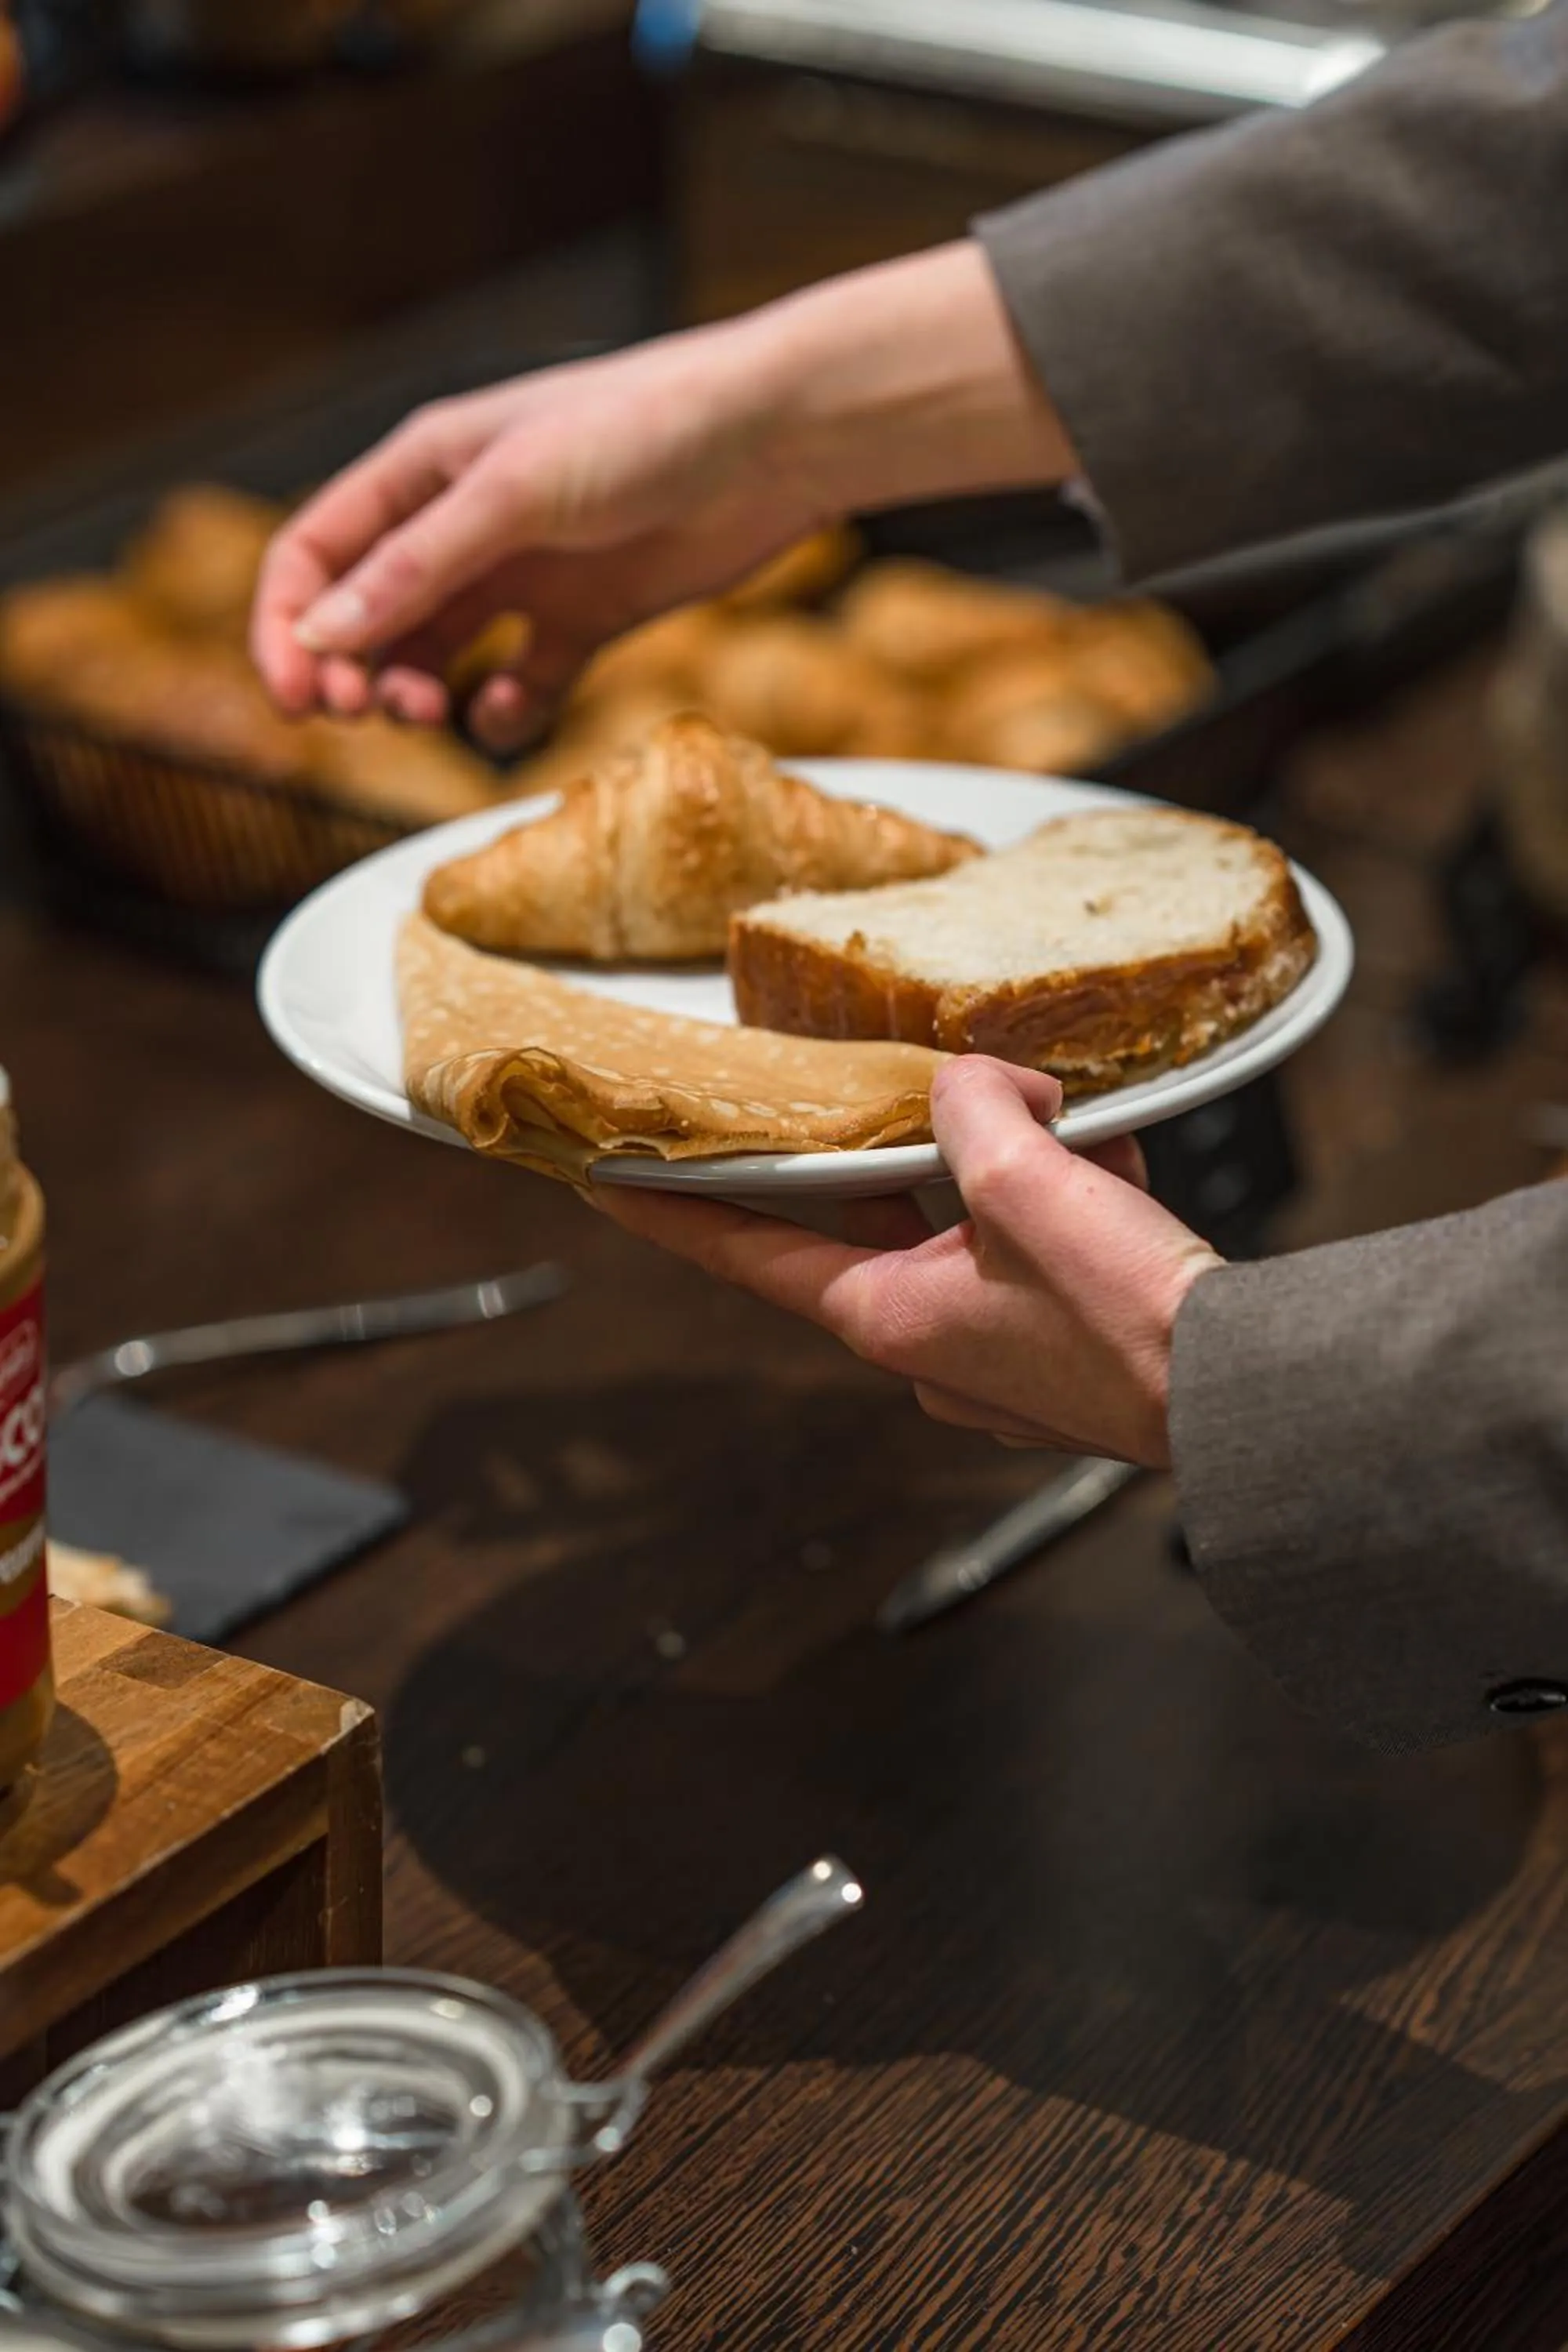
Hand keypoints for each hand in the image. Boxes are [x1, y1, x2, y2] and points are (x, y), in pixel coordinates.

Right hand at [250, 244, 1072, 750]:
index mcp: (423, 472)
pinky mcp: (584, 618)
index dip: (287, 629)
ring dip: (416, 693)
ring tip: (432, 713)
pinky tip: (515, 710)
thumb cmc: (645, 428)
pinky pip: (521, 682)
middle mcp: (463, 524)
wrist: (773, 440)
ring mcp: (524, 575)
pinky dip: (506, 711)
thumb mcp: (515, 494)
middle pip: (365, 615)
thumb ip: (419, 568)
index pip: (316, 555)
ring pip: (435, 654)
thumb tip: (321, 636)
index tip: (297, 700)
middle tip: (362, 716)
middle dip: (348, 671)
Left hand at [597, 1059, 1219, 1464]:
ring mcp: (994, 1353)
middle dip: (926, 1149)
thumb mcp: (1029, 1185)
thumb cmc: (1131, 1322)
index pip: (748, 1252)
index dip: (675, 1210)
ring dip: (1025, 1171)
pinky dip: (1074, 1201)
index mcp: (889, 1315)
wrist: (1245, 1395)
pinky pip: (1040, 1249)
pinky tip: (1121, 1177)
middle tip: (944, 1099)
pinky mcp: (1058, 1349)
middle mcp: (928, 1343)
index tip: (609, 1182)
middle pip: (884, 1216)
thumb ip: (974, 1112)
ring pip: (977, 1222)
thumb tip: (974, 1087)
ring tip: (1085, 1145)